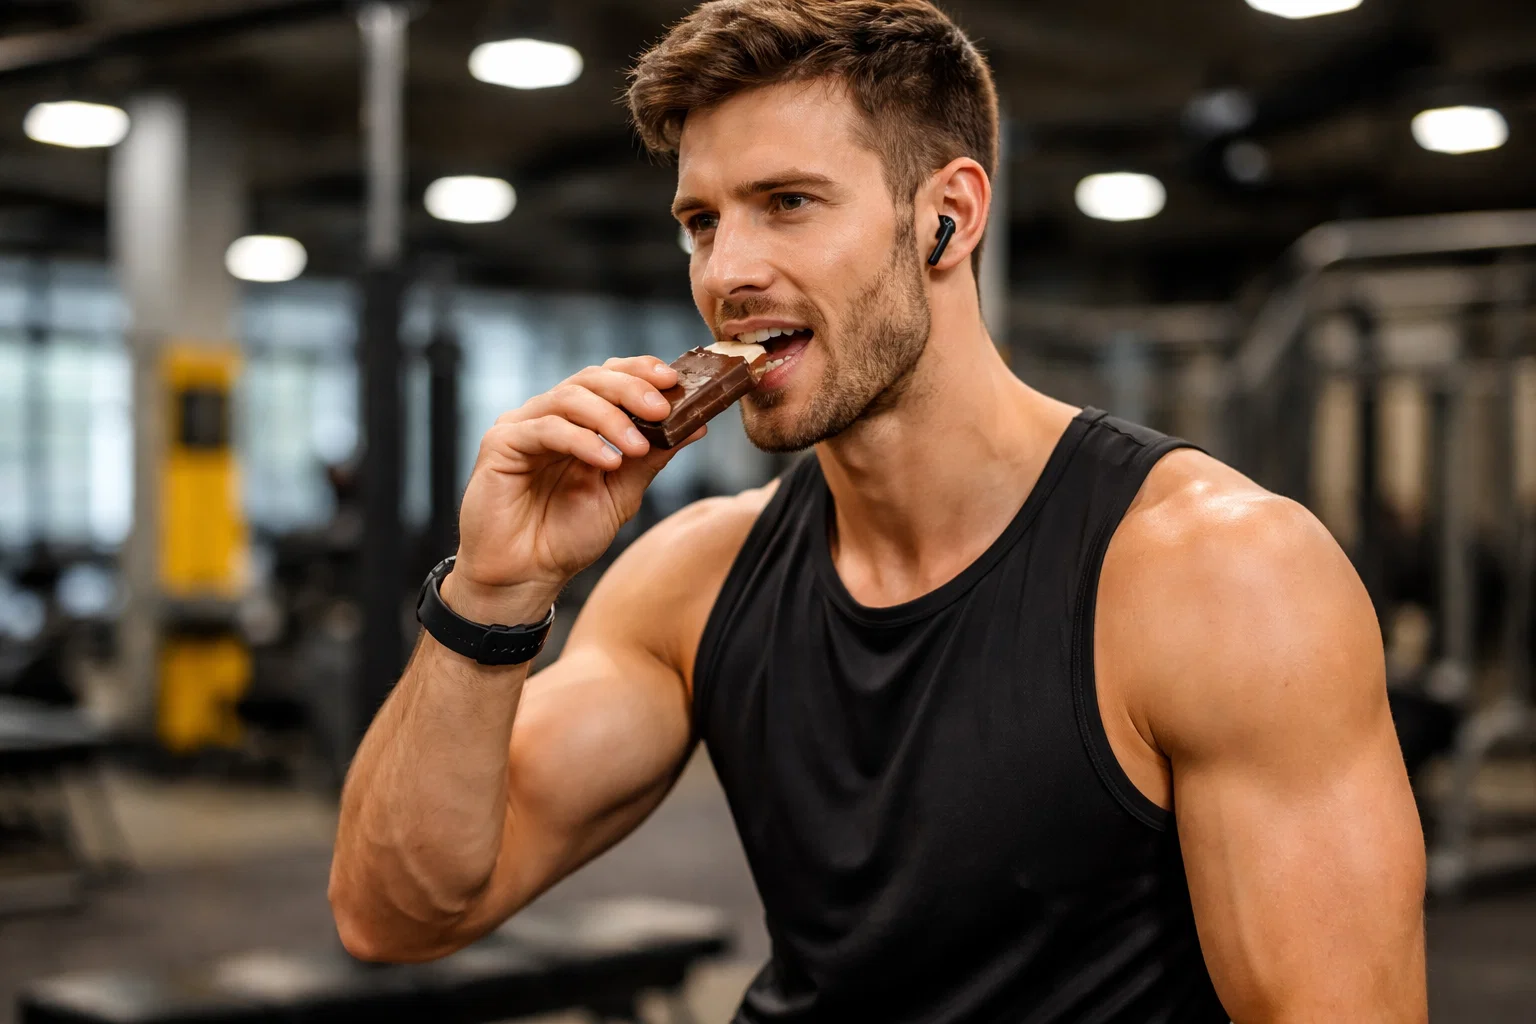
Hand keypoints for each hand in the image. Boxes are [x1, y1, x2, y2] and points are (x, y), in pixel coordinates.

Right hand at [446, 356, 701, 623]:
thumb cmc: (567, 536)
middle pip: (591, 379)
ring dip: (610, 417)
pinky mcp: (500, 443)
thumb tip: (695, 424)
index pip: (609, 377)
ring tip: (636, 446)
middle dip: (631, 388)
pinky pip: (546, 429)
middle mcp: (550, 415)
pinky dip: (582, 441)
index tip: (673, 380)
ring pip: (570, 397)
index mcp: (579, 421)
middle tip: (662, 407)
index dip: (640, 371)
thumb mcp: (622, 493)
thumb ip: (653, 457)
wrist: (526, 575)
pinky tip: (607, 461)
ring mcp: (523, 426)